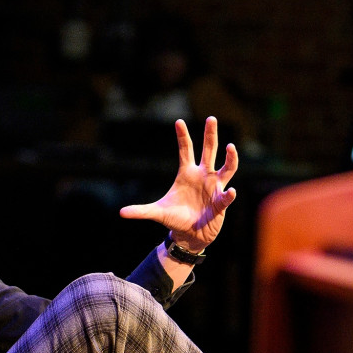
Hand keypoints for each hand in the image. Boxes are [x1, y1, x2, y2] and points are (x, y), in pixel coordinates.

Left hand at [119, 116, 237, 252]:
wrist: (190, 234)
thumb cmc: (175, 218)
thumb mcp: (157, 213)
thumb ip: (140, 211)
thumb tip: (121, 213)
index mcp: (187, 173)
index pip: (186, 150)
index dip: (182, 136)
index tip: (178, 121)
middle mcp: (203, 175)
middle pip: (209, 150)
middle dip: (210, 134)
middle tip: (210, 118)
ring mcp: (215, 186)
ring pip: (227, 167)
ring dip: (231, 158)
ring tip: (231, 147)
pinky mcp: (221, 202)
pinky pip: (226, 196)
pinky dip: (229, 194)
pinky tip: (230, 192)